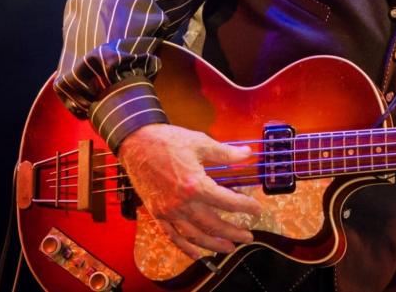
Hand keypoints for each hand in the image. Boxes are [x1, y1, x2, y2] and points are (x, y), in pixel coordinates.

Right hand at [117, 124, 263, 258]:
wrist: (137, 144)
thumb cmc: (168, 141)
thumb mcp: (201, 142)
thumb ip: (226, 153)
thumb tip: (248, 155)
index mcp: (195, 184)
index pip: (227, 202)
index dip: (246, 207)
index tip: (257, 209)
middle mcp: (181, 203)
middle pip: (213, 224)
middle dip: (233, 232)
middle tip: (248, 235)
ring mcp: (168, 211)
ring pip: (194, 235)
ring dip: (214, 244)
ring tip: (230, 248)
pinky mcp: (157, 213)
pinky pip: (173, 236)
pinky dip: (186, 248)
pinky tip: (198, 253)